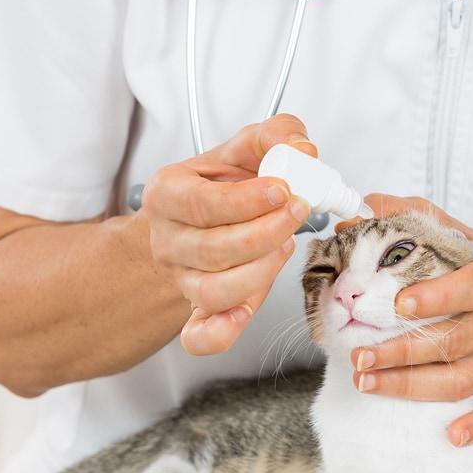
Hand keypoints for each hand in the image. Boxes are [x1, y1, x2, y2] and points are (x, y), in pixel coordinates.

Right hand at [139, 113, 317, 355]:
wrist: (195, 221)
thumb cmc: (222, 185)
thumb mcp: (244, 149)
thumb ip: (276, 136)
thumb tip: (303, 149)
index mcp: (169, 194)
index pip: (203, 203)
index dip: (247, 201)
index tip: (283, 190)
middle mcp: (168, 240)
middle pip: (212, 250)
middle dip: (265, 234)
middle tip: (297, 213)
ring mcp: (181, 279)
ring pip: (214, 291)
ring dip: (259, 273)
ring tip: (283, 245)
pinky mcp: (198, 311)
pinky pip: (200, 336)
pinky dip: (221, 332)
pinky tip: (245, 314)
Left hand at [334, 195, 472, 447]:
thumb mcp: (457, 232)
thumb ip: (412, 215)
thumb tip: (363, 207)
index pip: (469, 288)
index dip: (437, 298)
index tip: (399, 306)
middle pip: (456, 341)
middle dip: (403, 351)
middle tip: (360, 355)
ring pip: (466, 378)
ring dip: (415, 386)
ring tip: (369, 383)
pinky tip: (451, 435)